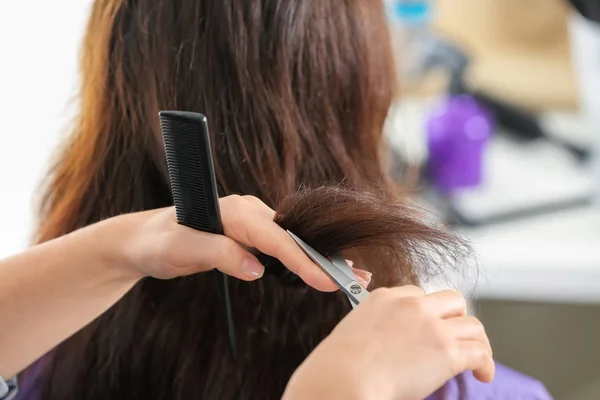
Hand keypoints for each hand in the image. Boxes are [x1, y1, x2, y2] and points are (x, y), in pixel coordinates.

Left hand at [102, 195, 369, 290]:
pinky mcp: (249, 233)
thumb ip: (220, 254)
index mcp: (236, 210)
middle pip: (293, 239)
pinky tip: (316, 269)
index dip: (303, 261)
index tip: (327, 281)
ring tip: (346, 276)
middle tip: (357, 278)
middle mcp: (248, 211)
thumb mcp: (183, 249)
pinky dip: (299, 260)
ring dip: (316, 260)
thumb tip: (256, 270)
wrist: (142, 238)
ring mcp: (250, 221)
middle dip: (323, 260)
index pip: (277, 240)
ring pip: (290, 243)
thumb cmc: (158, 241)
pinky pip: (279, 247)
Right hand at [283, 286, 493, 399]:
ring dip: (476, 341)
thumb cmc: (339, 365)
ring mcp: (432, 327)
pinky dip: (486, 364)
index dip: (427, 312)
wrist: (344, 378)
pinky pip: (480, 352)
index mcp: (385, 297)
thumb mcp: (354, 330)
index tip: (429, 328)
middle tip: (455, 336)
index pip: (418, 294)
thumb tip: (389, 344)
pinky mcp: (447, 351)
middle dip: (456, 318)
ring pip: (472, 324)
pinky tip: (482, 374)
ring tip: (476, 357)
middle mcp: (412, 306)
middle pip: (451, 300)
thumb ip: (375, 327)